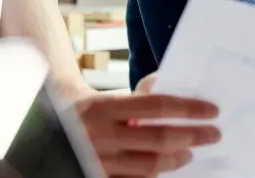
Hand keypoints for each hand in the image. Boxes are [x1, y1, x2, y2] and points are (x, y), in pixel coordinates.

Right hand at [72, 90, 219, 176]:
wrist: (43, 129)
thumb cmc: (87, 111)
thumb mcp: (106, 97)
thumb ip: (137, 96)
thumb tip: (168, 86)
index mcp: (102, 107)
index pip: (155, 106)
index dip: (188, 109)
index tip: (211, 111)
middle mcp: (98, 136)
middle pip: (156, 140)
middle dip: (191, 137)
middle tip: (212, 134)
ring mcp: (96, 162)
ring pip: (148, 167)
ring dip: (175, 161)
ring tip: (189, 154)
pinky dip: (153, 176)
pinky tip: (165, 170)